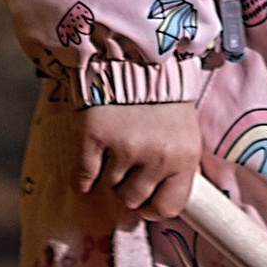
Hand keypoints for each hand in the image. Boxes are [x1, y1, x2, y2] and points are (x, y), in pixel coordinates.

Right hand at [73, 100, 204, 227]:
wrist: (136, 57)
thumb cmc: (164, 99)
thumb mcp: (184, 133)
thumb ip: (175, 168)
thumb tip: (153, 209)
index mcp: (184, 157)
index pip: (168, 207)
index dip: (153, 207)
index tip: (146, 199)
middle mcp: (157, 156)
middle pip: (133, 200)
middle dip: (128, 187)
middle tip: (128, 165)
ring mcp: (124, 147)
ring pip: (108, 188)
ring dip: (108, 175)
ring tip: (114, 148)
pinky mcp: (95, 136)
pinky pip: (82, 178)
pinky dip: (82, 177)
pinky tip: (90, 160)